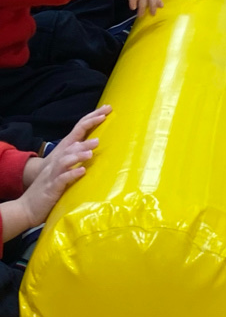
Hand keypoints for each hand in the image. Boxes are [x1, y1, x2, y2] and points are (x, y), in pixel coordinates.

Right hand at [20, 106, 111, 225]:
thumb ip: (74, 160)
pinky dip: (72, 174)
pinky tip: (81, 172)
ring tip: (91, 152)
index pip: (78, 132)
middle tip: (103, 121)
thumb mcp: (62, 171)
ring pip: (66, 159)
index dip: (91, 119)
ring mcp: (53, 174)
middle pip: (72, 143)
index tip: (107, 109)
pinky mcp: (51, 187)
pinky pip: (62, 179)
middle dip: (87, 131)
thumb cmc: (49, 188)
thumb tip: (91, 150)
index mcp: (62, 155)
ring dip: (79, 154)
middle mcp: (57, 161)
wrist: (27, 207)